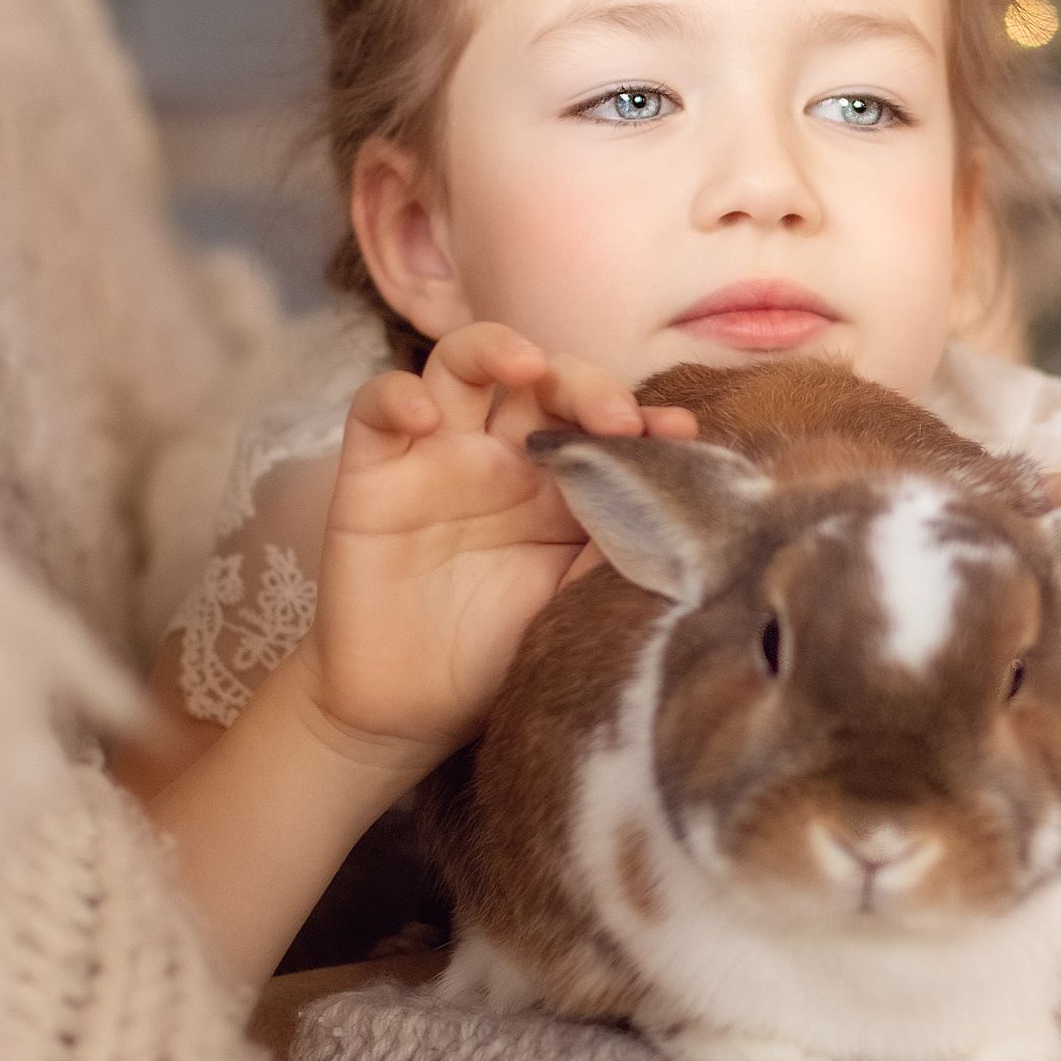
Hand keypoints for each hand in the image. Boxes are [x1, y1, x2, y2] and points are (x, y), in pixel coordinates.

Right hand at [300, 322, 694, 763]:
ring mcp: (438, 455)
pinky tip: (424, 416)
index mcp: (563, 479)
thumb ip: (624, 546)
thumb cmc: (501, 650)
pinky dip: (396, 396)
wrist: (410, 712)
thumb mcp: (578, 601)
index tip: (677, 434)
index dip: (642, 418)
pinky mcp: (373, 473)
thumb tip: (687, 502)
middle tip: (615, 420)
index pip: (605, 420)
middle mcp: (504, 454)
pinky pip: (376, 408)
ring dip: (494, 348)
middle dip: (586, 384)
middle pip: (544, 379)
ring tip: (527, 366)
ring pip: (460, 363)